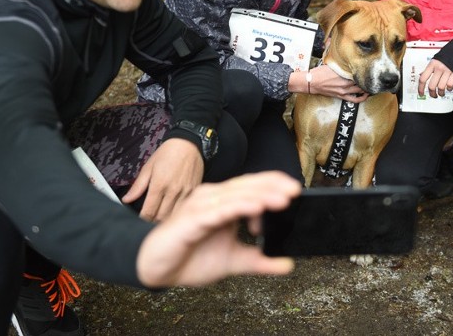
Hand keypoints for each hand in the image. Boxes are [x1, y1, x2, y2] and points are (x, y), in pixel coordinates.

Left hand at [122, 138, 203, 221]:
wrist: (190, 144)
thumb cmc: (168, 153)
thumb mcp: (149, 167)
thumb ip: (138, 186)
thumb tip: (126, 200)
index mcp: (159, 184)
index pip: (148, 211)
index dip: (142, 218)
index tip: (140, 218)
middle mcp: (173, 191)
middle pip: (160, 217)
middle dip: (152, 221)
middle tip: (149, 218)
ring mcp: (185, 192)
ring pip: (174, 216)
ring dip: (165, 219)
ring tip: (160, 216)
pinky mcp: (194, 192)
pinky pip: (184, 209)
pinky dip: (177, 213)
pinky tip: (173, 210)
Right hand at [136, 171, 301, 287]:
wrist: (158, 268)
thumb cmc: (190, 258)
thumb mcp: (233, 260)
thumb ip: (259, 260)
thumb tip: (287, 263)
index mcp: (222, 202)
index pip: (251, 186)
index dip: (272, 185)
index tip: (294, 191)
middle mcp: (212, 199)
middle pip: (247, 186)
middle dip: (272, 186)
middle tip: (295, 189)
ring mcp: (201, 206)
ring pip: (236, 195)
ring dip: (260, 195)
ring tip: (283, 198)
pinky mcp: (193, 219)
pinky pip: (220, 210)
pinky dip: (239, 207)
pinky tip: (256, 207)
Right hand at [292, 64, 368, 102]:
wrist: (311, 82)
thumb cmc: (320, 72)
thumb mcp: (331, 64)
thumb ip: (340, 62)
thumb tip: (343, 53)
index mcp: (343, 73)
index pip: (359, 72)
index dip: (366, 70)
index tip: (371, 68)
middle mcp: (345, 82)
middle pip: (362, 81)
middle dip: (368, 79)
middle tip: (374, 77)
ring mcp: (344, 90)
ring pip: (361, 90)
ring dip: (367, 88)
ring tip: (372, 85)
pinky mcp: (341, 96)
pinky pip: (355, 99)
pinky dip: (362, 98)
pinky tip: (366, 95)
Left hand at [419, 58, 452, 97]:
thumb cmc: (448, 53)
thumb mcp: (436, 59)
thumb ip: (430, 68)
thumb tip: (422, 75)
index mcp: (432, 64)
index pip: (423, 78)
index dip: (420, 88)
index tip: (420, 93)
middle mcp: (439, 68)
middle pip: (432, 85)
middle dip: (432, 93)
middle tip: (433, 95)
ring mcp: (447, 71)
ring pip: (441, 87)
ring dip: (441, 93)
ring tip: (441, 93)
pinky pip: (450, 85)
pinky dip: (449, 88)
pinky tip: (449, 88)